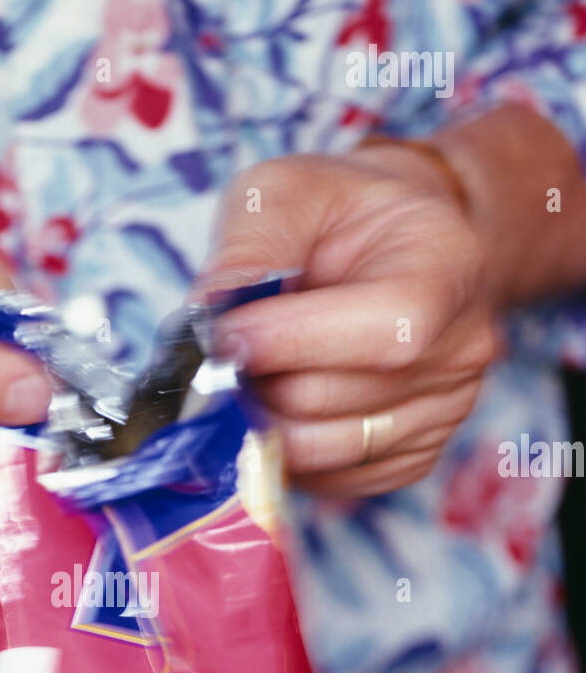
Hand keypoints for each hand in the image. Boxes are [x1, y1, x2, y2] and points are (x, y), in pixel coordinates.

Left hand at [193, 144, 501, 496]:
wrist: (385, 249)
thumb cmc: (334, 215)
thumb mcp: (286, 190)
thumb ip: (251, 242)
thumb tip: (209, 312)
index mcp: (448, 266)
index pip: (388, 330)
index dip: (294, 341)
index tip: (227, 334)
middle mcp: (463, 350)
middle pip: (337, 399)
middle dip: (258, 382)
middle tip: (223, 357)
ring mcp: (444, 413)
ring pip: (326, 450)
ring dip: (263, 423)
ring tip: (247, 380)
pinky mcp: (412, 458)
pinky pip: (333, 481)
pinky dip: (286, 456)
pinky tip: (276, 409)